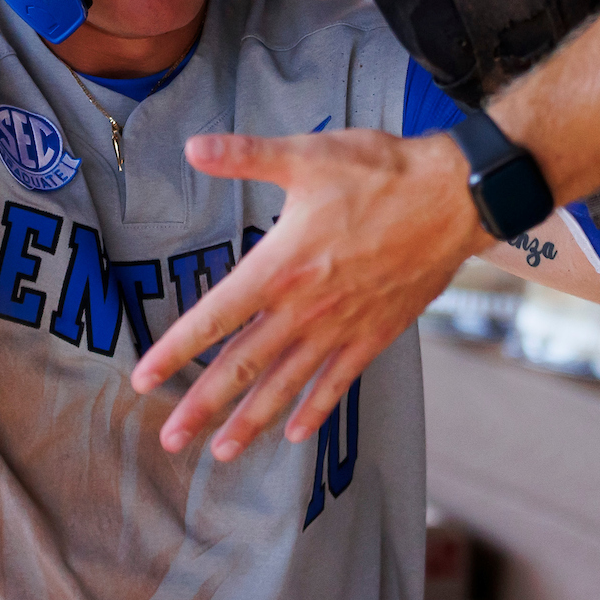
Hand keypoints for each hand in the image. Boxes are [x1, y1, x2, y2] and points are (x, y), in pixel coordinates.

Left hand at [129, 128, 488, 459]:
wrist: (456, 197)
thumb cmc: (381, 172)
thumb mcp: (307, 154)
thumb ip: (246, 156)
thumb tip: (194, 147)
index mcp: (281, 267)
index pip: (215, 317)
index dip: (176, 349)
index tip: (144, 378)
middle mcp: (306, 308)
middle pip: (244, 366)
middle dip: (204, 405)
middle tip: (171, 438)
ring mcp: (342, 327)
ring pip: (286, 385)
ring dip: (251, 421)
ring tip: (221, 453)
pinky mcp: (376, 334)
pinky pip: (338, 383)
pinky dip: (315, 410)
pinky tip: (295, 435)